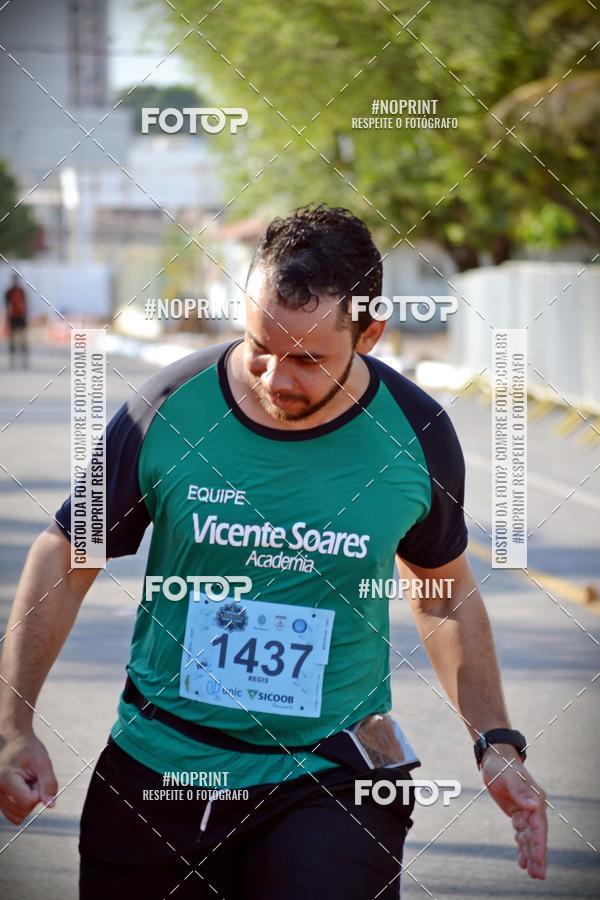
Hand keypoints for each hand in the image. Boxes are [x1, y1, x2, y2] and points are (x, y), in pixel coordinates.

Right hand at [0, 729, 57, 824]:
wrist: (12, 740)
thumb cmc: (28, 748)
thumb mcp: (43, 762)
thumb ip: (49, 784)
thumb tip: (51, 805)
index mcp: (4, 779)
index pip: (27, 802)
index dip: (39, 792)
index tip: (37, 776)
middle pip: (22, 811)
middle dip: (33, 797)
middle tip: (32, 777)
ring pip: (17, 816)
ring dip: (27, 802)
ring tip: (25, 781)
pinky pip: (12, 813)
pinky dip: (20, 804)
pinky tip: (20, 787)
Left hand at [481, 744, 546, 878]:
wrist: (494, 757)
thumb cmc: (502, 765)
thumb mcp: (509, 777)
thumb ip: (521, 792)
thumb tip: (534, 806)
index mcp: (536, 799)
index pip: (539, 826)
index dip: (539, 844)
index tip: (538, 860)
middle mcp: (534, 807)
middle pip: (536, 835)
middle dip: (538, 856)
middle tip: (539, 876)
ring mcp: (526, 811)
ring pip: (529, 837)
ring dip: (530, 854)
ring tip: (532, 874)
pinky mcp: (517, 812)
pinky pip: (521, 833)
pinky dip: (522, 846)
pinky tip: (522, 861)